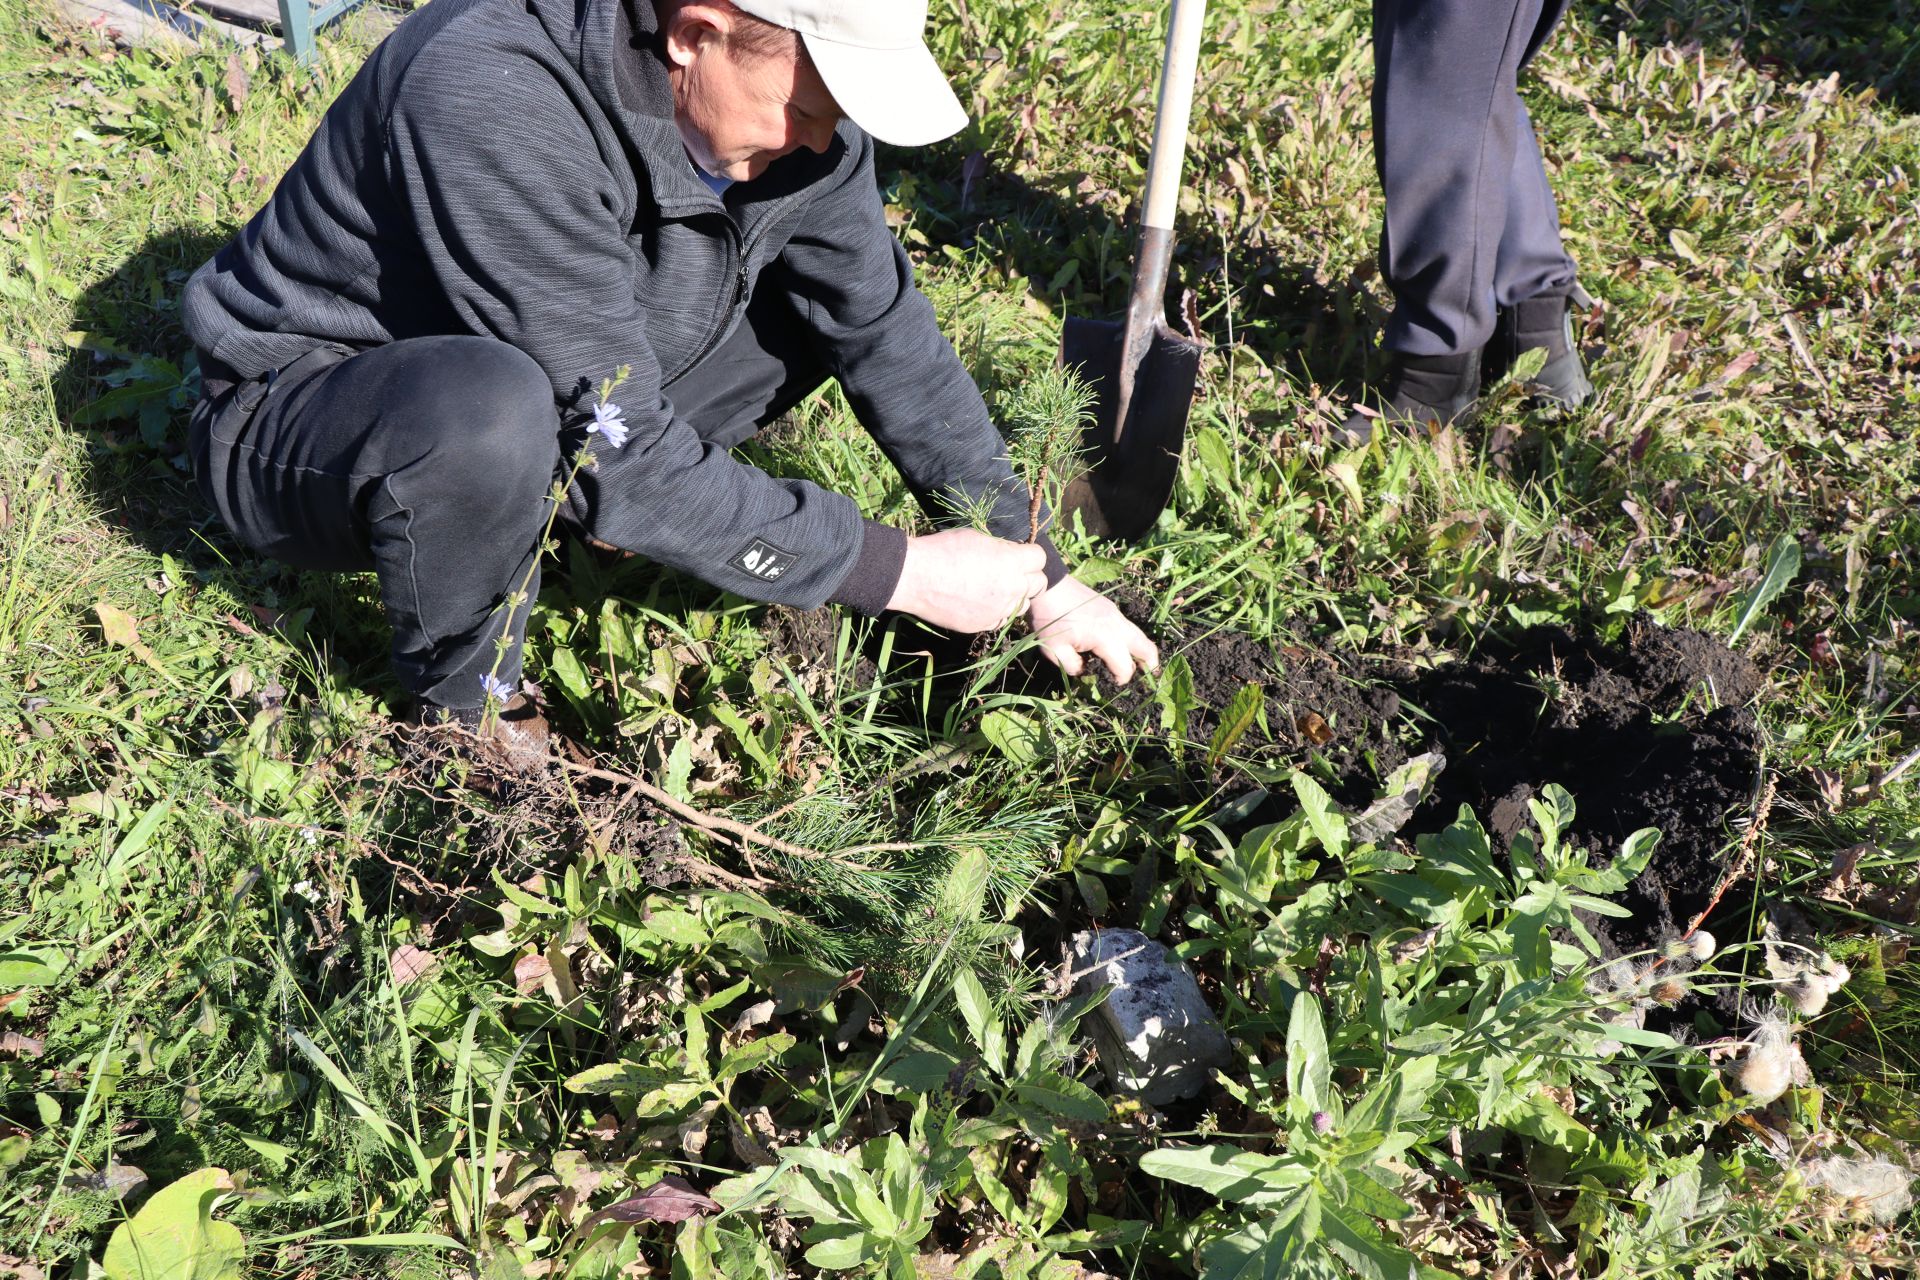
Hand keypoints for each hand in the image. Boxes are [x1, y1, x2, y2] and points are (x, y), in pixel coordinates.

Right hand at [887, 529, 1048, 632]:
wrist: (916, 578)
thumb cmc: (943, 550)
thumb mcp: (976, 538)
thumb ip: (1001, 548)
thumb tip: (1012, 552)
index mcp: (1012, 562)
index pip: (1040, 558)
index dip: (1030, 555)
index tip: (1021, 554)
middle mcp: (1012, 587)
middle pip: (1039, 584)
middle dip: (1029, 576)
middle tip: (1012, 572)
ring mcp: (999, 609)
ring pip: (1023, 604)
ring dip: (1015, 596)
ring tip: (995, 588)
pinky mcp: (985, 624)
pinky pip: (1002, 619)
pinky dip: (997, 611)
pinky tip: (980, 601)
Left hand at [1027, 576, 1159, 684]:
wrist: (1048, 585)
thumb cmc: (1049, 618)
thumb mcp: (1054, 650)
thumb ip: (1073, 667)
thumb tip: (1086, 671)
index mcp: (1105, 637)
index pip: (1124, 666)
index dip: (1121, 679)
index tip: (1112, 683)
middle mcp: (1117, 625)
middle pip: (1146, 648)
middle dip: (1150, 665)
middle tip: (1149, 677)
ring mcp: (1116, 614)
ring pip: (1140, 636)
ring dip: (1142, 652)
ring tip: (1139, 665)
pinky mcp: (1110, 608)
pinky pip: (1128, 627)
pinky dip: (1131, 640)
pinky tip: (1120, 647)